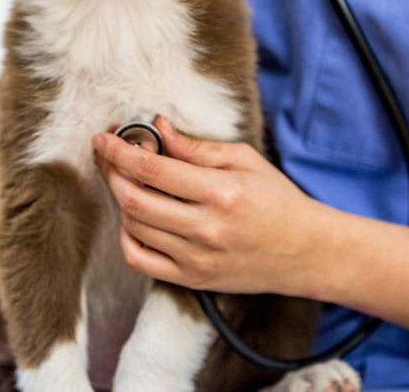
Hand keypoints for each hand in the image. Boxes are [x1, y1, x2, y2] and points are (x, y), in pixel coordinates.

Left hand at [91, 116, 324, 294]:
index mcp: (221, 192)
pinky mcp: (192, 279)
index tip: (103, 137)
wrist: (306, 252)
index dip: (119, 151)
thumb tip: (158, 128)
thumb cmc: (277, 200)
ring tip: (126, 181)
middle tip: (106, 155)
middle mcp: (206, 229)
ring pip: (134, 228)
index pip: (152, 169)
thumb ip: (197, 147)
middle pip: (134, 200)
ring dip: (120, 200)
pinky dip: (126, 236)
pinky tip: (133, 217)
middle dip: (111, 173)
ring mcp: (197, 259)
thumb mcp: (245, 160)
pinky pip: (140, 261)